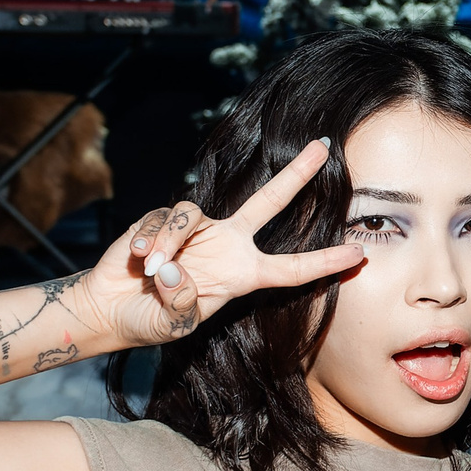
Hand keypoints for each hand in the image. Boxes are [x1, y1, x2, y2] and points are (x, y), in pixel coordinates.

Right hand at [79, 140, 365, 350]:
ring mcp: (197, 229)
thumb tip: (174, 267)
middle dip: (296, 174)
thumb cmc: (151, 320)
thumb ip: (181, 301)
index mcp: (242, 275)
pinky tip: (138, 259)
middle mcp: (227, 245)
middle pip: (269, 201)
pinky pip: (164, 219)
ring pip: (193, 215)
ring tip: (152, 272)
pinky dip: (151, 240)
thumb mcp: (174, 323)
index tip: (359, 253)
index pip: (290, 268)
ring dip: (170, 244)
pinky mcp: (164, 219)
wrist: (111, 308)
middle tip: (324, 146)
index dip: (324, 262)